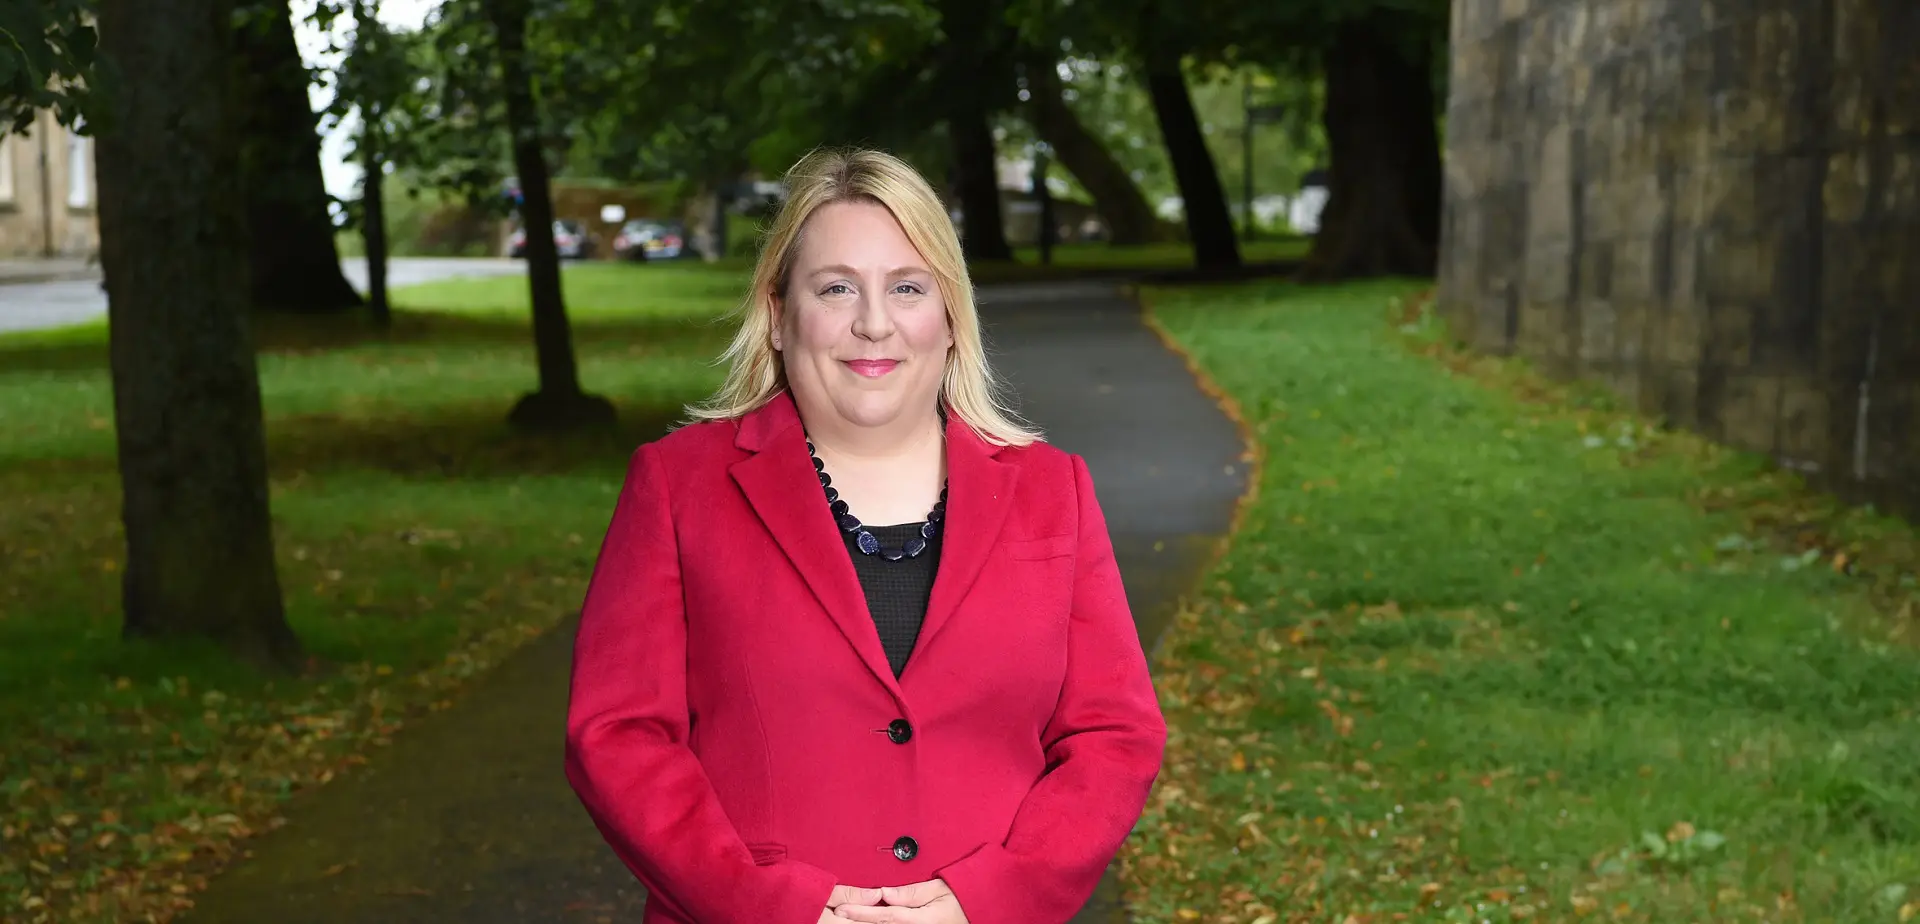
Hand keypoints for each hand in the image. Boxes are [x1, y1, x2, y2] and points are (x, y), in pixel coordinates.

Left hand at [830, 879, 969, 923]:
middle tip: (837, 916)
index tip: (843, 910)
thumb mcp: (940, 890)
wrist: (980, 911)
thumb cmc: (963, 897)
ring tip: (848, 919)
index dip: (861, 913)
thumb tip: (885, 893)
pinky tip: (868, 923)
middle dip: (858, 922)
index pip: (884, 916)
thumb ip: (911, 893)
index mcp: (921, 920)